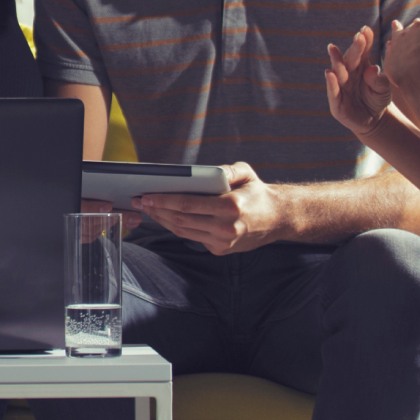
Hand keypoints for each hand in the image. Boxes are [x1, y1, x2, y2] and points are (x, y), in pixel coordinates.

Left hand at [135, 163, 285, 255]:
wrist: (278, 219)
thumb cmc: (258, 193)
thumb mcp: (246, 173)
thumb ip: (226, 170)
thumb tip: (200, 172)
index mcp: (230, 207)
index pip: (188, 204)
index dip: (164, 200)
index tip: (148, 195)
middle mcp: (225, 227)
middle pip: (181, 220)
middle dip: (157, 210)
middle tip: (140, 201)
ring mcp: (223, 241)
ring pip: (183, 231)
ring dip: (162, 220)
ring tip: (149, 209)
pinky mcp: (220, 249)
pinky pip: (192, 237)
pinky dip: (176, 227)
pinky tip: (166, 217)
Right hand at [325, 26, 393, 137]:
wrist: (374, 121)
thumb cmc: (378, 100)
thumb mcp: (384, 90)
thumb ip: (380, 80)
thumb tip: (372, 70)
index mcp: (361, 67)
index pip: (362, 52)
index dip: (363, 41)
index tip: (366, 30)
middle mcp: (348, 74)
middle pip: (350, 59)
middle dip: (353, 48)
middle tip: (358, 37)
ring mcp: (341, 86)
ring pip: (338, 72)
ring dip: (336, 61)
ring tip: (333, 49)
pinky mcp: (337, 102)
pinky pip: (333, 91)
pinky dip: (331, 83)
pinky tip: (329, 73)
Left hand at [382, 15, 419, 90]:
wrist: (418, 77)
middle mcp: (407, 32)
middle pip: (413, 27)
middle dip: (417, 27)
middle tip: (418, 25)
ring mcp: (396, 44)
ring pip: (397, 34)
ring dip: (397, 29)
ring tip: (395, 24)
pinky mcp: (390, 57)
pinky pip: (390, 49)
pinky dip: (391, 46)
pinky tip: (389, 44)